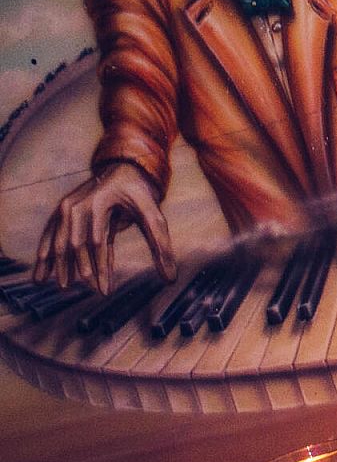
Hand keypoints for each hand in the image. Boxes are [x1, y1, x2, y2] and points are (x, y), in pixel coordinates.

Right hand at [34, 161, 177, 294]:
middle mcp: (78, 204)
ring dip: (52, 262)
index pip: (97, 241)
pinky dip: (46, 251)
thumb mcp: (154, 217)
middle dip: (76, 268)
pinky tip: (42, 270)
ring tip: (44, 283)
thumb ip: (161, 247)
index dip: (100, 268)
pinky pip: (52, 234)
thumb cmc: (139, 195)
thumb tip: (170, 280)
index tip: (104, 291)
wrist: (122, 170)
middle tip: (81, 291)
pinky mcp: (63, 212)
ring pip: (57, 238)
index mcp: (99, 203)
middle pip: (73, 242)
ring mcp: (66, 206)